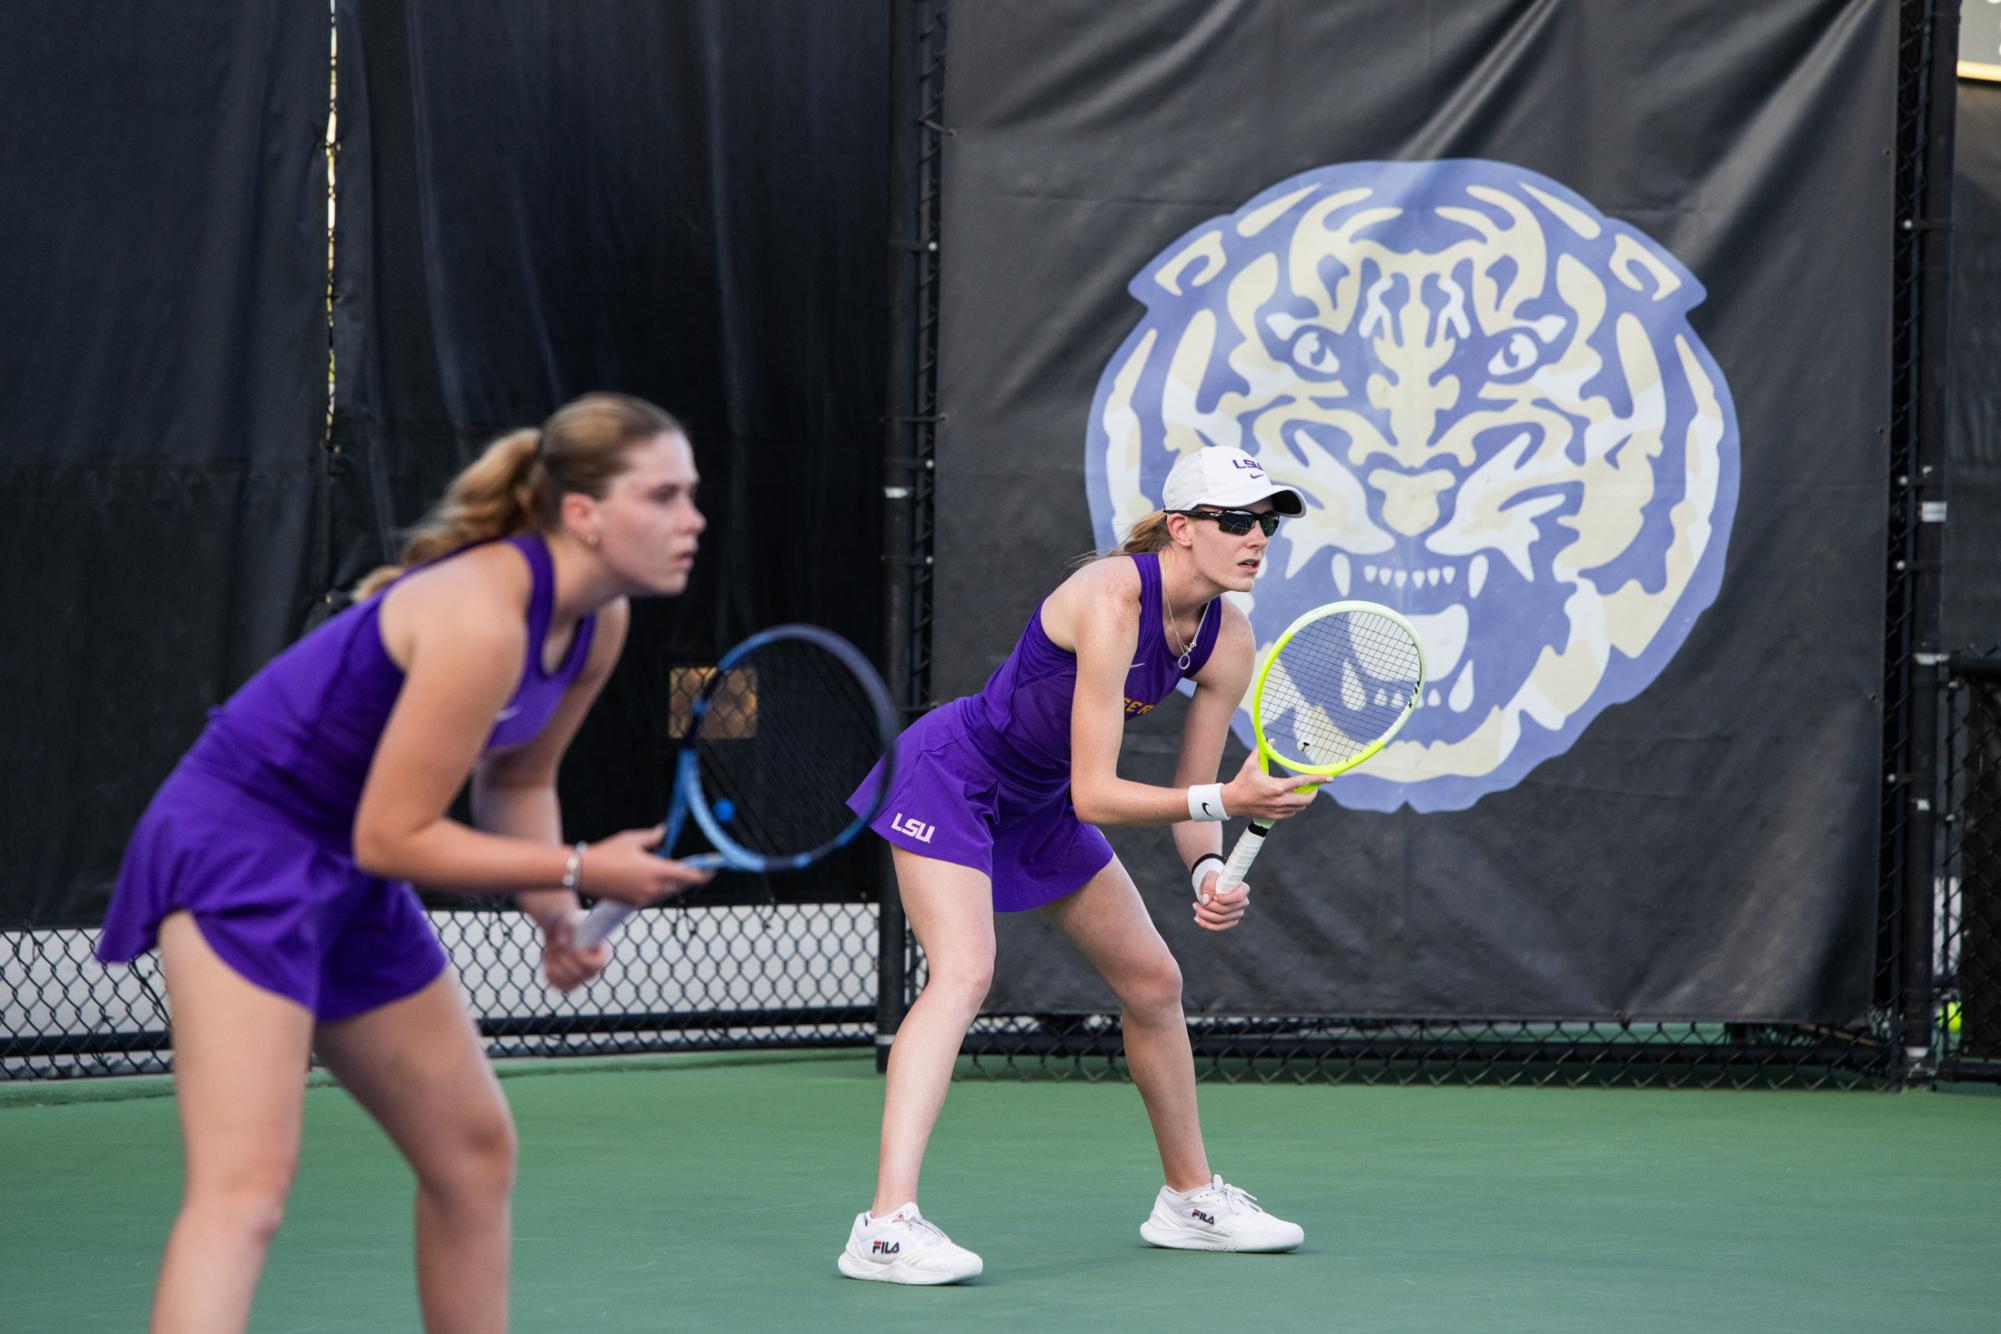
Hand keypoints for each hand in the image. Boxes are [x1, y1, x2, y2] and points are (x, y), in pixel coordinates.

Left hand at [539, 907, 608, 991]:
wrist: (561, 930)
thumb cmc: (569, 923)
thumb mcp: (571, 920)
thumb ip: (568, 928)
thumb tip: (562, 943)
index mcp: (602, 952)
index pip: (597, 964)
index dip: (582, 959)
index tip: (569, 948)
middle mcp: (595, 969)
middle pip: (579, 975)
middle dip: (563, 960)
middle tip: (555, 945)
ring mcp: (582, 978)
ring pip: (567, 982)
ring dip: (555, 966)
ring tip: (551, 951)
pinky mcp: (569, 983)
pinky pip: (560, 986)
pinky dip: (551, 974)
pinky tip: (549, 962)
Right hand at [577, 826, 714, 905]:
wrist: (583, 873)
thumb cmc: (607, 853)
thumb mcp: (632, 839)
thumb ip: (653, 837)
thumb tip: (665, 831)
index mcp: (657, 871)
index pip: (690, 876)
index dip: (705, 873)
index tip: (714, 869)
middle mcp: (654, 888)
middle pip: (682, 886)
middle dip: (689, 877)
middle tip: (696, 867)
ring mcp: (644, 898)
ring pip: (669, 892)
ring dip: (674, 883)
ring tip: (672, 869)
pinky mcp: (635, 903)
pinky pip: (656, 897)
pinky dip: (660, 889)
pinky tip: (654, 877)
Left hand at [1192, 867, 1249, 931]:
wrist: (1213, 887)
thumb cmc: (1214, 880)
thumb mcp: (1210, 876)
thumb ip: (1208, 885)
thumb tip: (1205, 900)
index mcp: (1243, 889)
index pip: (1237, 897)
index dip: (1225, 899)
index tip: (1213, 896)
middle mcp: (1243, 903)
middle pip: (1225, 910)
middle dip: (1208, 907)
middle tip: (1196, 903)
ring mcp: (1237, 914)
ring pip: (1220, 919)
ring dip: (1204, 915)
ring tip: (1196, 907)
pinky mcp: (1230, 922)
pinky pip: (1218, 927)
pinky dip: (1206, 924)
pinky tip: (1197, 918)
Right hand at [1220, 750, 1326, 822]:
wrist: (1232, 801)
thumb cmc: (1242, 781)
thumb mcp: (1250, 764)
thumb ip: (1261, 750)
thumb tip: (1271, 739)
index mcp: (1277, 787)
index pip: (1303, 782)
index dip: (1319, 779)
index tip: (1330, 778)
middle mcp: (1280, 800)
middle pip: (1307, 799)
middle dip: (1313, 793)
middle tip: (1313, 788)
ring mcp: (1278, 810)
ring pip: (1300, 807)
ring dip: (1304, 800)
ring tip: (1301, 793)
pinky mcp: (1274, 816)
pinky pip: (1292, 813)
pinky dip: (1294, 807)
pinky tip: (1290, 801)